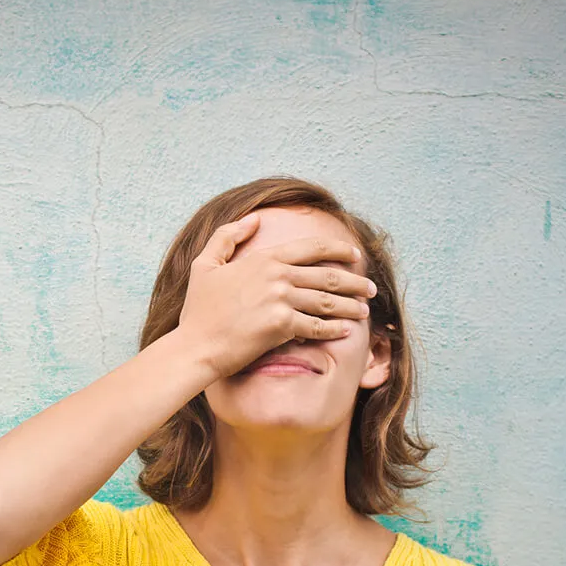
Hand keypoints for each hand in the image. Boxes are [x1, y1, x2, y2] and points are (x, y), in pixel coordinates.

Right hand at [176, 211, 376, 378]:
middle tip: (370, 287)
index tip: (355, 256)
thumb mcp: (205, 264)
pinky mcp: (282, 326)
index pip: (312, 248)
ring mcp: (281, 300)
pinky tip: (346, 331)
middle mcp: (277, 275)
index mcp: (264, 258)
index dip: (338, 250)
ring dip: (350, 306)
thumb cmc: (199, 309)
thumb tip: (253, 219)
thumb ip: (227, 236)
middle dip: (354, 281)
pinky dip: (335, 329)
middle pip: (327, 275)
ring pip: (327, 301)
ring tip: (364, 309)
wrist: (195, 346)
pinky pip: (317, 326)